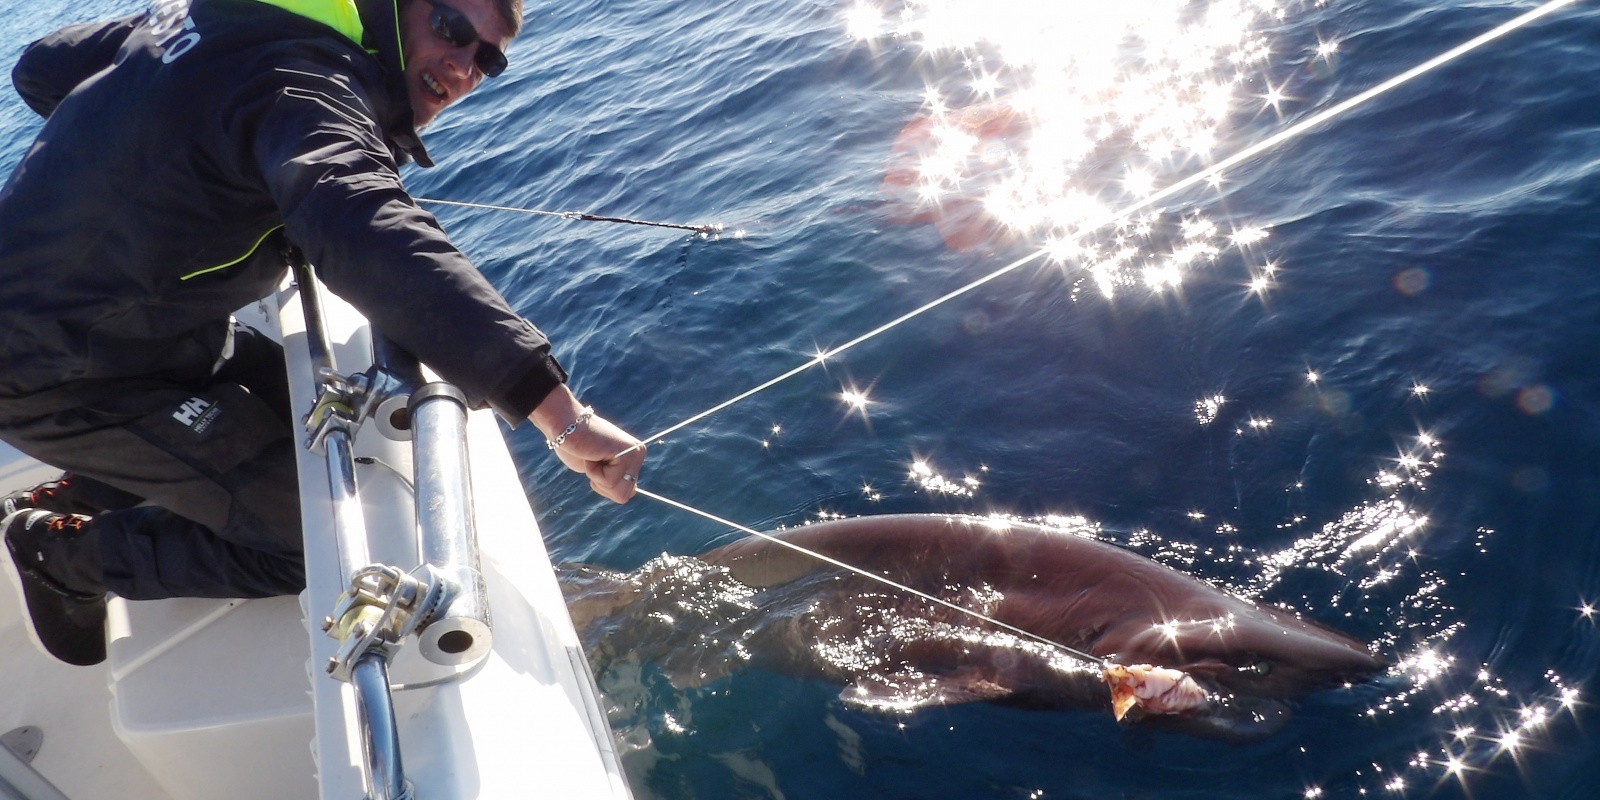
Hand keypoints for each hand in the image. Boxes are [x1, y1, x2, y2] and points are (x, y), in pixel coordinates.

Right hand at [530, 385, 645, 502]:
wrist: (563, 423)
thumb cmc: (574, 446)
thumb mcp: (598, 469)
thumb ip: (615, 479)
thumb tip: (630, 495)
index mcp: (634, 457)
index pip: (626, 493)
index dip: (605, 486)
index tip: (596, 464)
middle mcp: (638, 454)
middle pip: (623, 496)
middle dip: (602, 484)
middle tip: (593, 460)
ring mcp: (634, 453)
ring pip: (619, 492)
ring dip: (597, 478)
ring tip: (593, 456)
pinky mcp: (626, 453)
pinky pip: (608, 481)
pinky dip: (592, 471)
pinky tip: (590, 453)